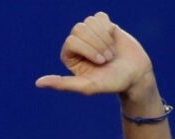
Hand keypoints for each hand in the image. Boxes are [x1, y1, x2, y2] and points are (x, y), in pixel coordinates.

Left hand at [36, 12, 155, 101]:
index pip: (71, 40)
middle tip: (107, 59)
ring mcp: (90, 34)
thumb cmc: (111, 83)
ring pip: (90, 22)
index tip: (101, 62)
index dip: (88, 49)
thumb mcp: (87, 87)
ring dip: (104, 38)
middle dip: (97, 44)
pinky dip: (109, 28)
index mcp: (70, 56)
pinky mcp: (103, 25)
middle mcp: (78, 44)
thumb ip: (62, 84)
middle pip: (79, 29)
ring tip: (111, 53)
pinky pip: (100, 16)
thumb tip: (38, 83)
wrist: (136, 75)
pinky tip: (113, 39)